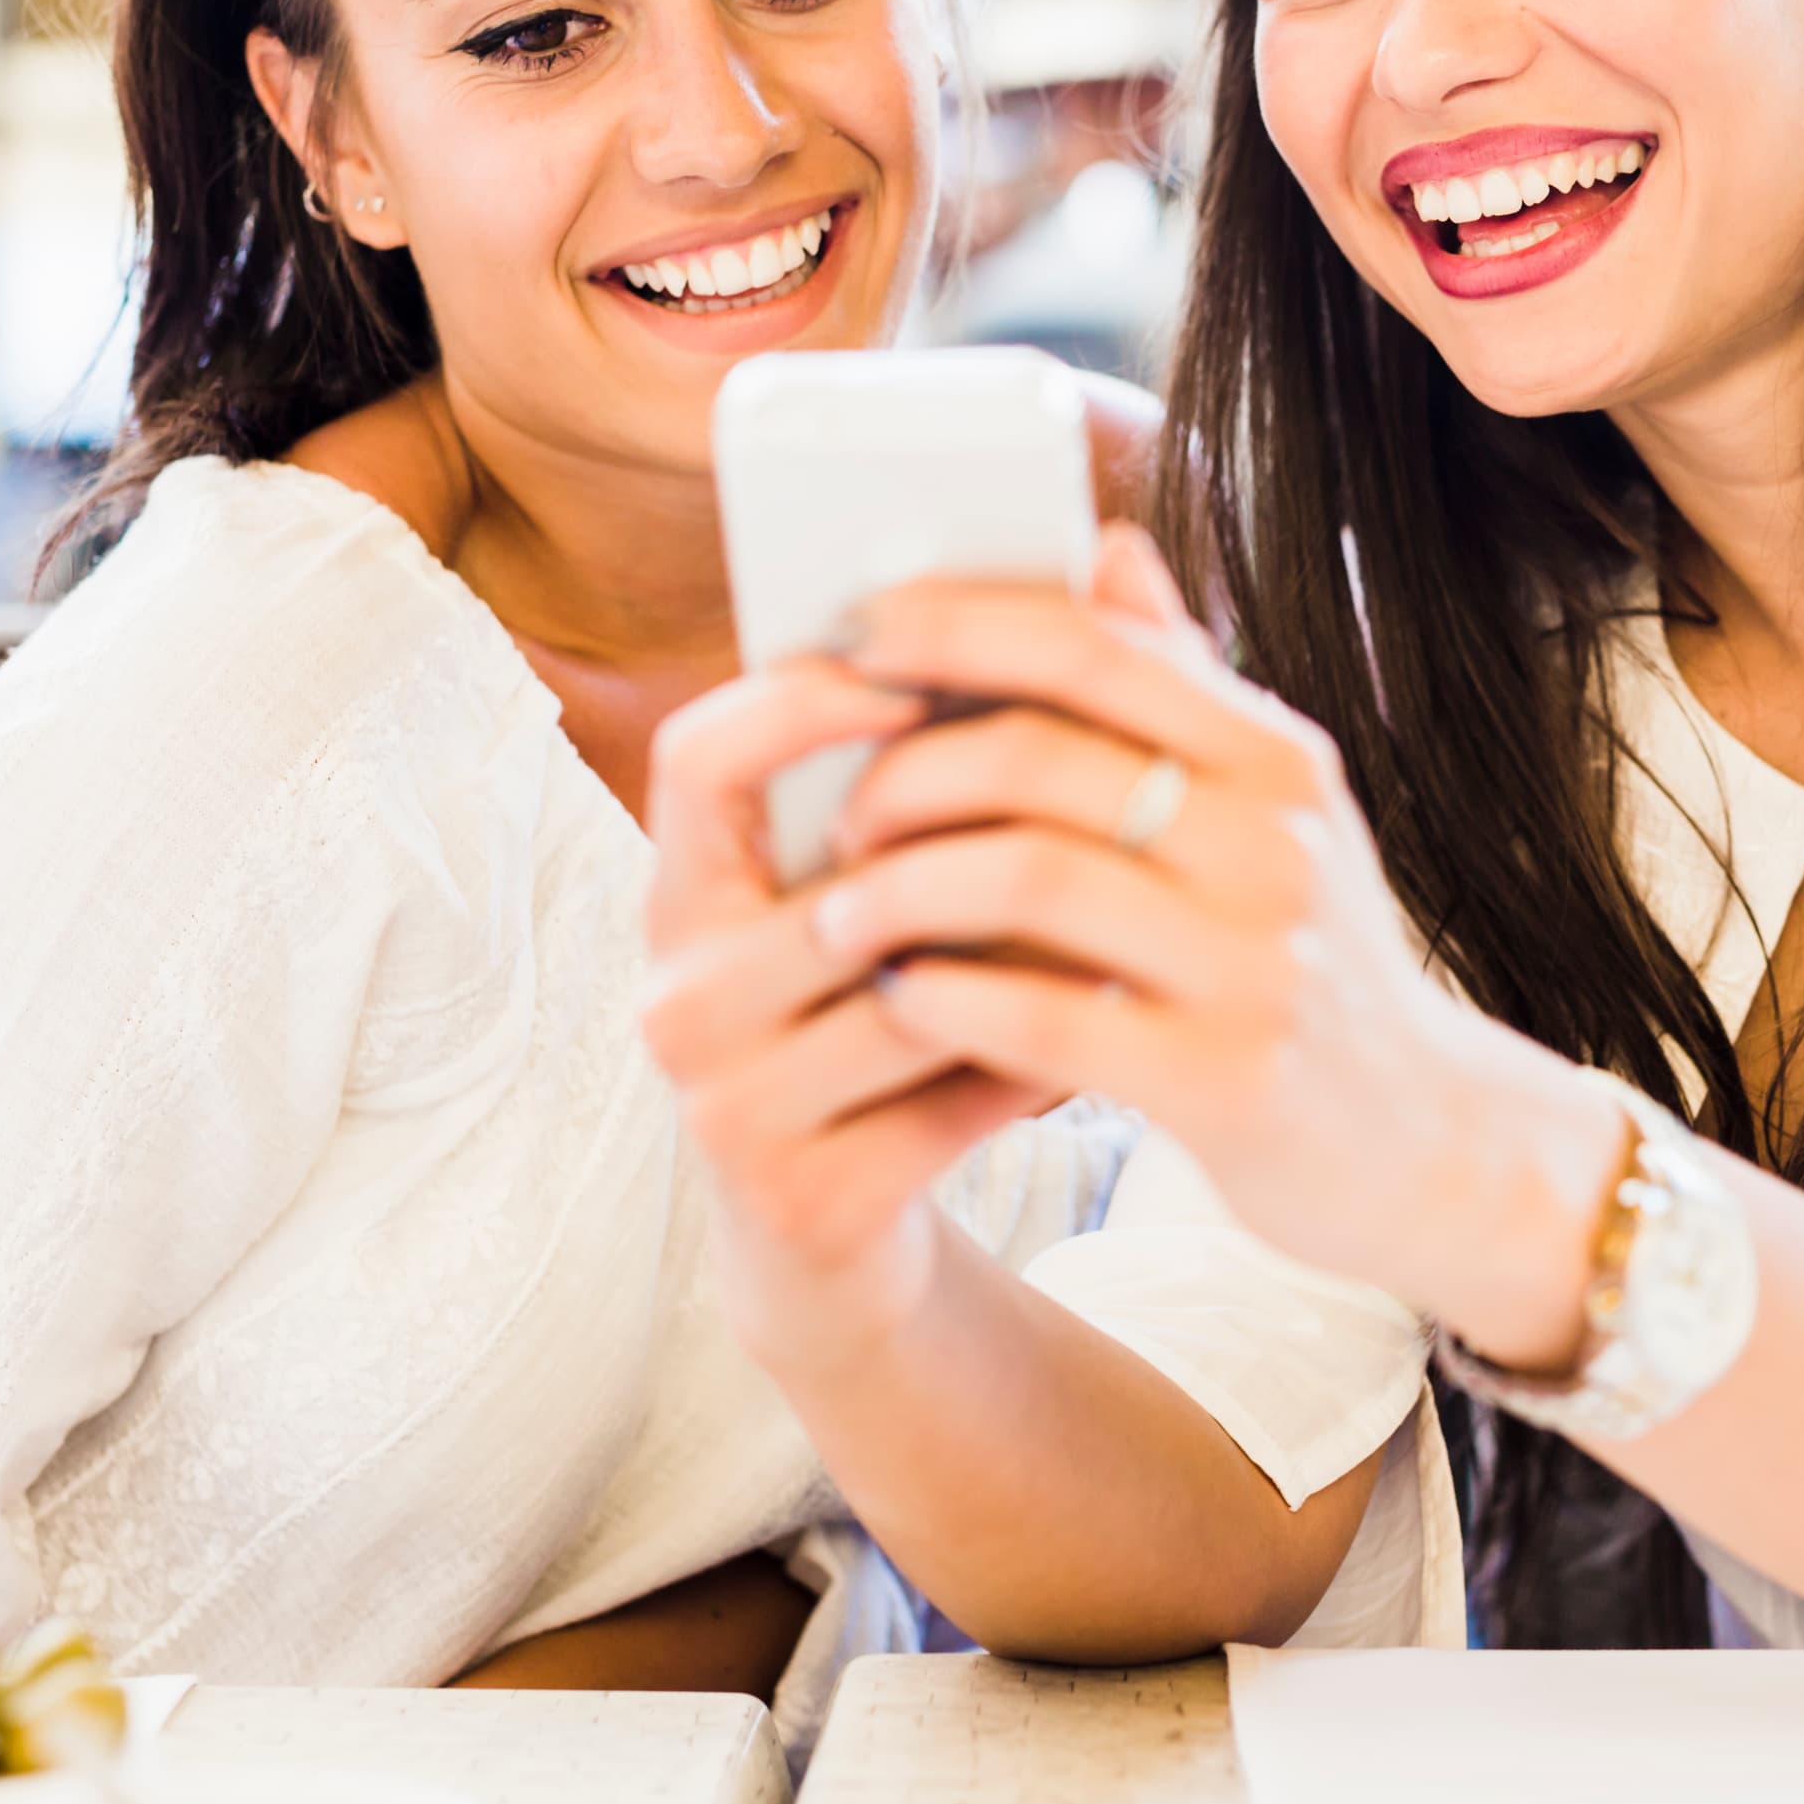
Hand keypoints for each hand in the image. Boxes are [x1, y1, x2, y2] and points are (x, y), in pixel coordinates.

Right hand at [638, 651, 1063, 1372]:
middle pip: (832, 885)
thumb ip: (975, 748)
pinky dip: (1035, 1061)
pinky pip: (946, 1098)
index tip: (915, 669)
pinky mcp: (797, 1200)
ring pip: (908, 994)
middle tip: (1096, 811)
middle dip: (969, 856)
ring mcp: (723, 1108)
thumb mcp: (905, 896)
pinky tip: (1102, 1040)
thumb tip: (1113, 557)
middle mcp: (676, 995)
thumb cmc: (890, 1025)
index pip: (696, 758)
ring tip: (1128, 929)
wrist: (840, 1245)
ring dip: (1028, 965)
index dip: (795, 702)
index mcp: (686, 894)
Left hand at [807, 525, 1630, 1360]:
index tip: (859, 634)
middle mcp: (1276, 845)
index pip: (1097, 647)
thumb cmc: (1315, 958)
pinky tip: (902, 999)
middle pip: (1043, 758)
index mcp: (1277, 758)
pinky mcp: (1227, 1084)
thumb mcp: (1278, 810)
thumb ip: (1186, 685)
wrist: (1431, 1142)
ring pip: (1030, 878)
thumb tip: (1109, 545)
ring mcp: (1258, 966)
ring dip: (904, 889)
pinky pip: (1045, 1019)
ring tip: (840, 914)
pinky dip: (949, 1000)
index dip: (961, 627)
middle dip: (909, 772)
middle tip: (845, 809)